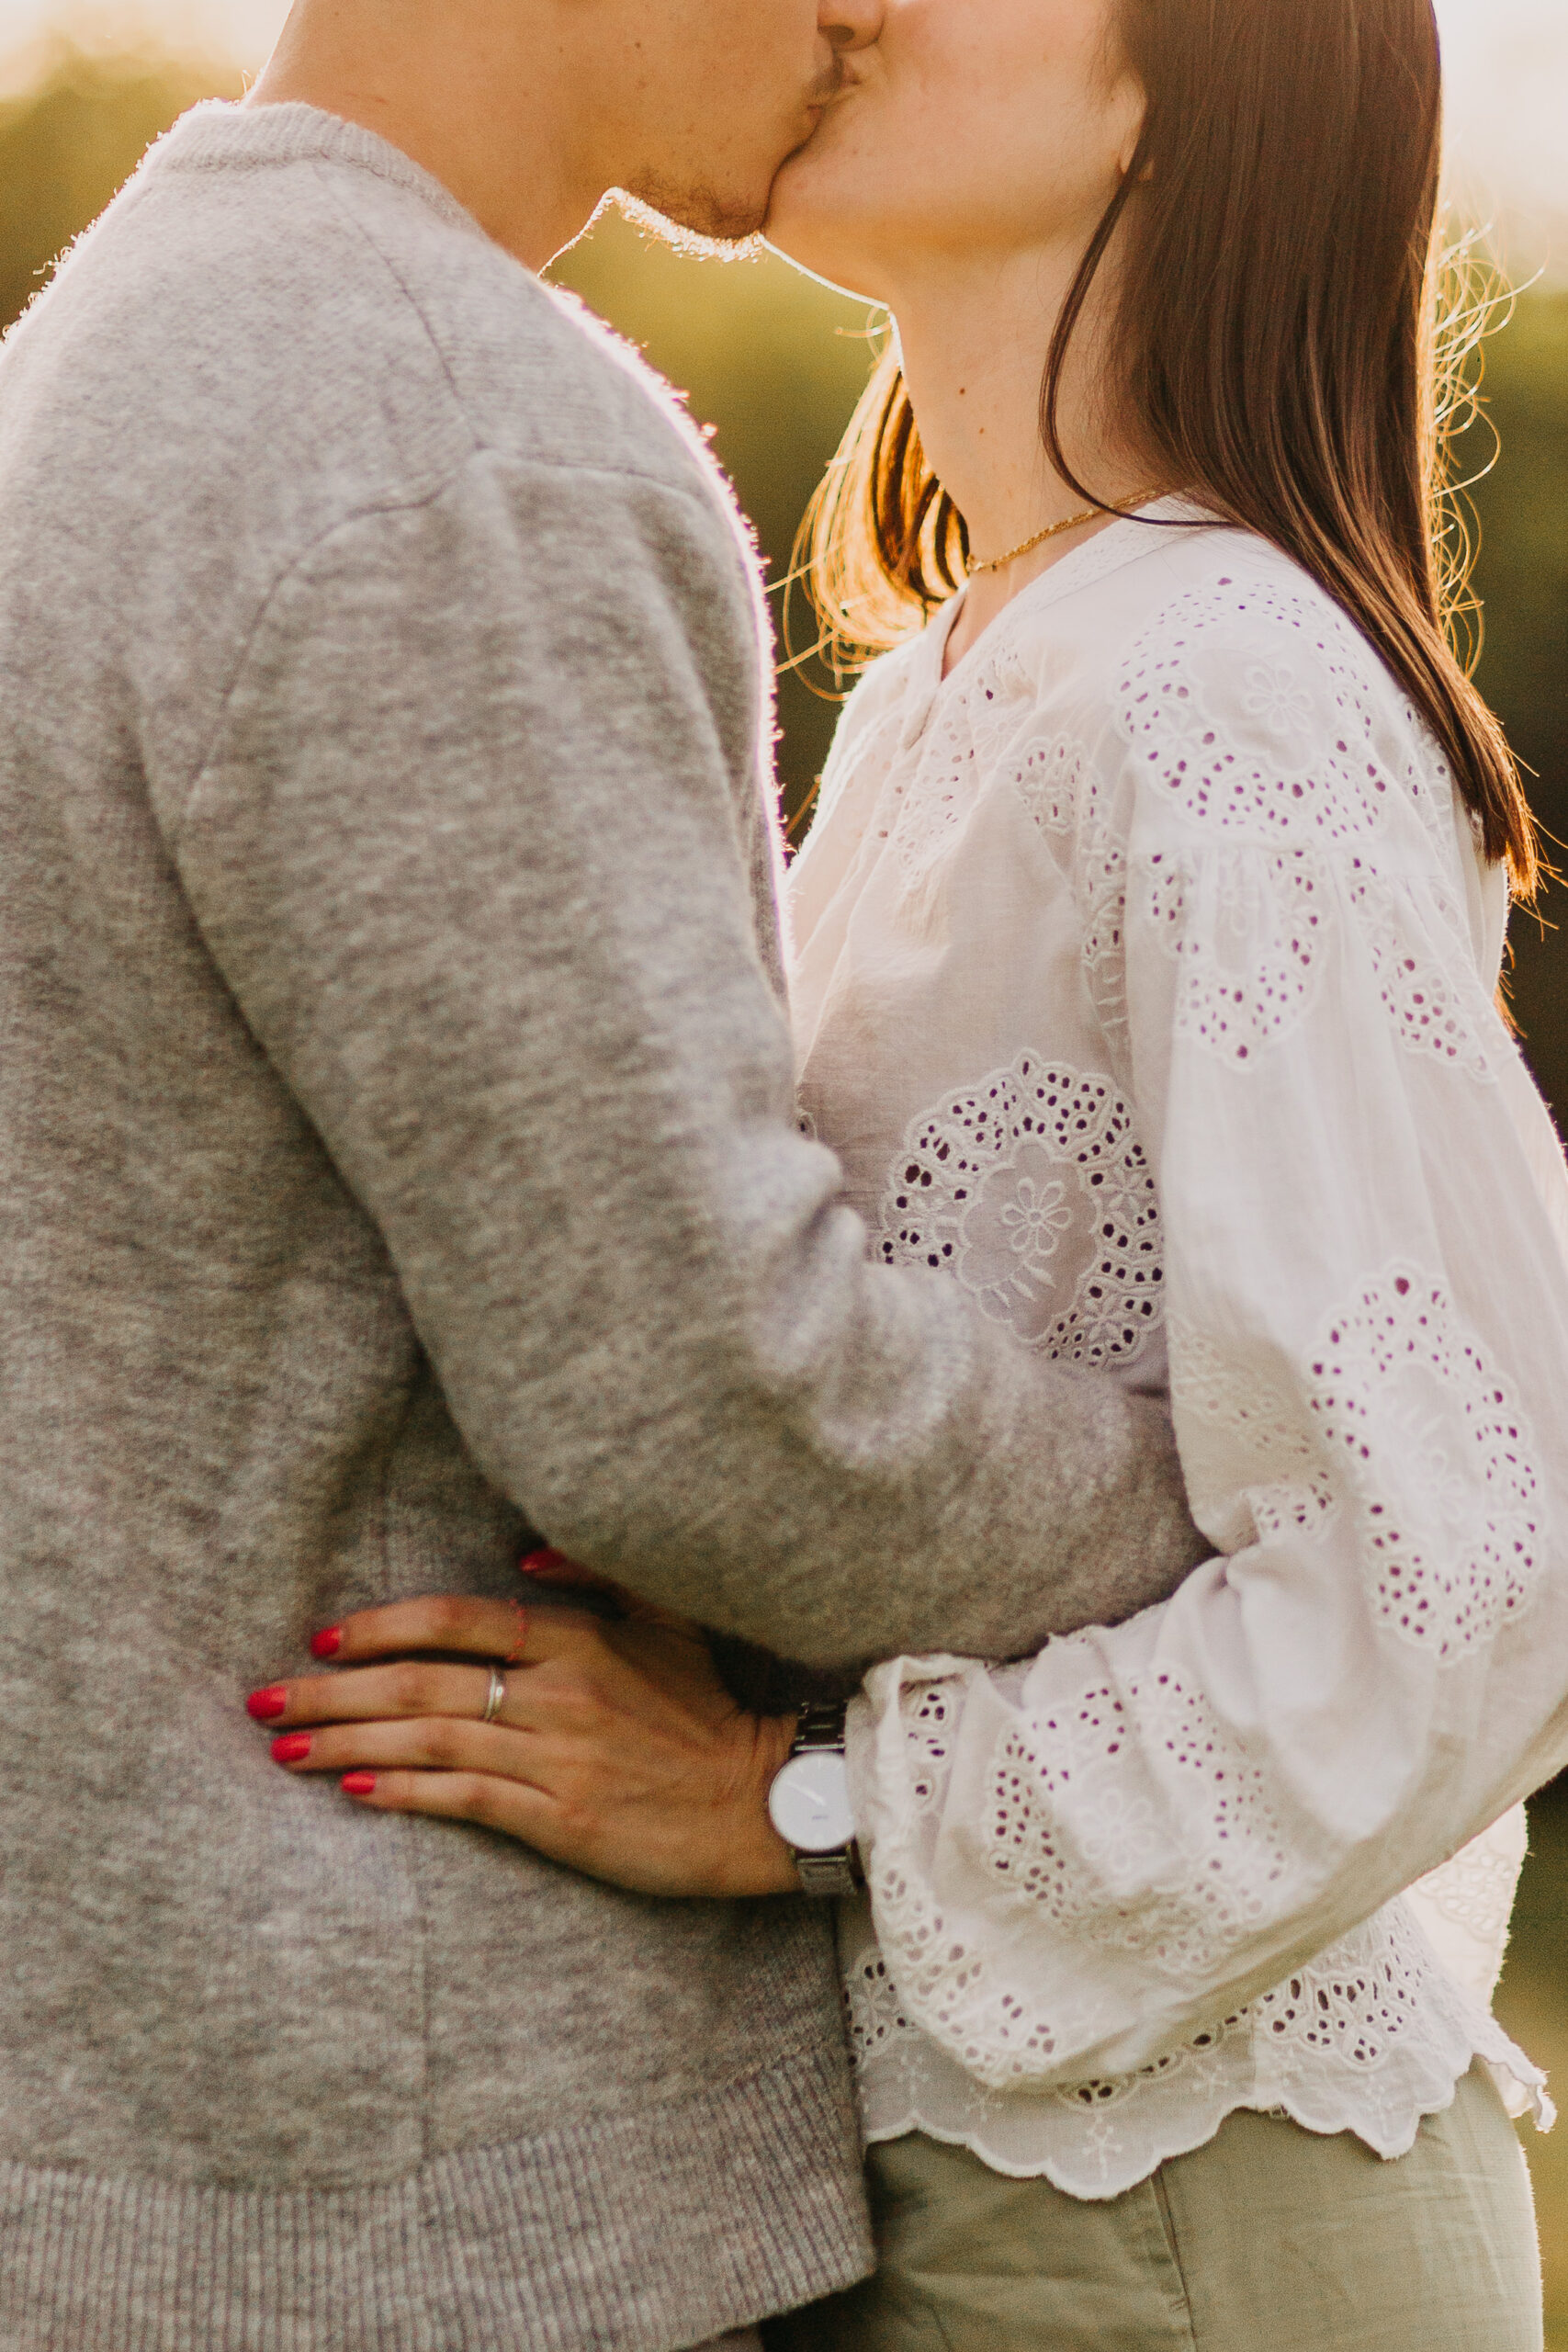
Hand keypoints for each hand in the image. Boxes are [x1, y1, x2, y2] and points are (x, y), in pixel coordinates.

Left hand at [246, 1590, 801, 1899]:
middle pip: (422, 1682)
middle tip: (263, 1701)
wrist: (762, 1799)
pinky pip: (468, 1799)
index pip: (458, 1620)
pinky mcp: (564, 1819)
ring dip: (349, 1741)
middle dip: (331, 1691)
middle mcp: (561, 1692)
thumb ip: (597, 1577)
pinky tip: (357, 1789)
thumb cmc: (708, 1710)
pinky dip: (406, 1792)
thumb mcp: (667, 1623)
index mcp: (580, 1639)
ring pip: (432, 1739)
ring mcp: (560, 1757)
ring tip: (284, 1750)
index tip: (323, 1639)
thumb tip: (522, 1554)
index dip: (382, 1626)